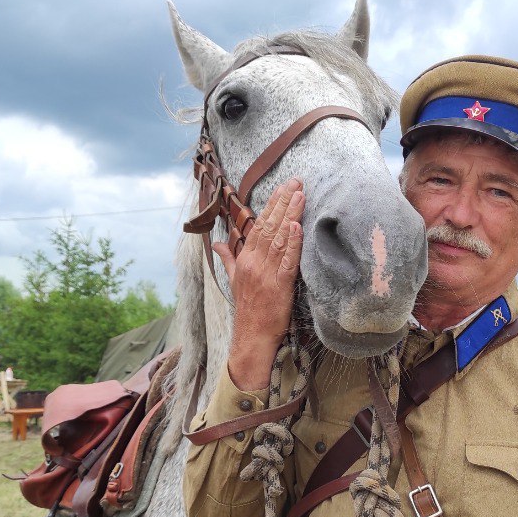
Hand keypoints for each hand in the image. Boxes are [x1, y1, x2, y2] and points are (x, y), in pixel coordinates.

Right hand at [216, 179, 304, 390]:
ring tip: (300, 195)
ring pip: (279, 239)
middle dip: (283, 202)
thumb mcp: (234, 280)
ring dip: (290, 216)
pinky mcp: (280, 286)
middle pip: (270, 227)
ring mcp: (267, 274)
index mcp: (245, 259)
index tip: (283, 187)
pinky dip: (293, 244)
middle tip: (296, 181)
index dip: (272, 206)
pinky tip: (297, 227)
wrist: (252, 335)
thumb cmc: (248, 307)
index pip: (259, 226)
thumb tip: (216, 243)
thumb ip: (227, 258)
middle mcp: (255, 263)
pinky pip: (287, 262)